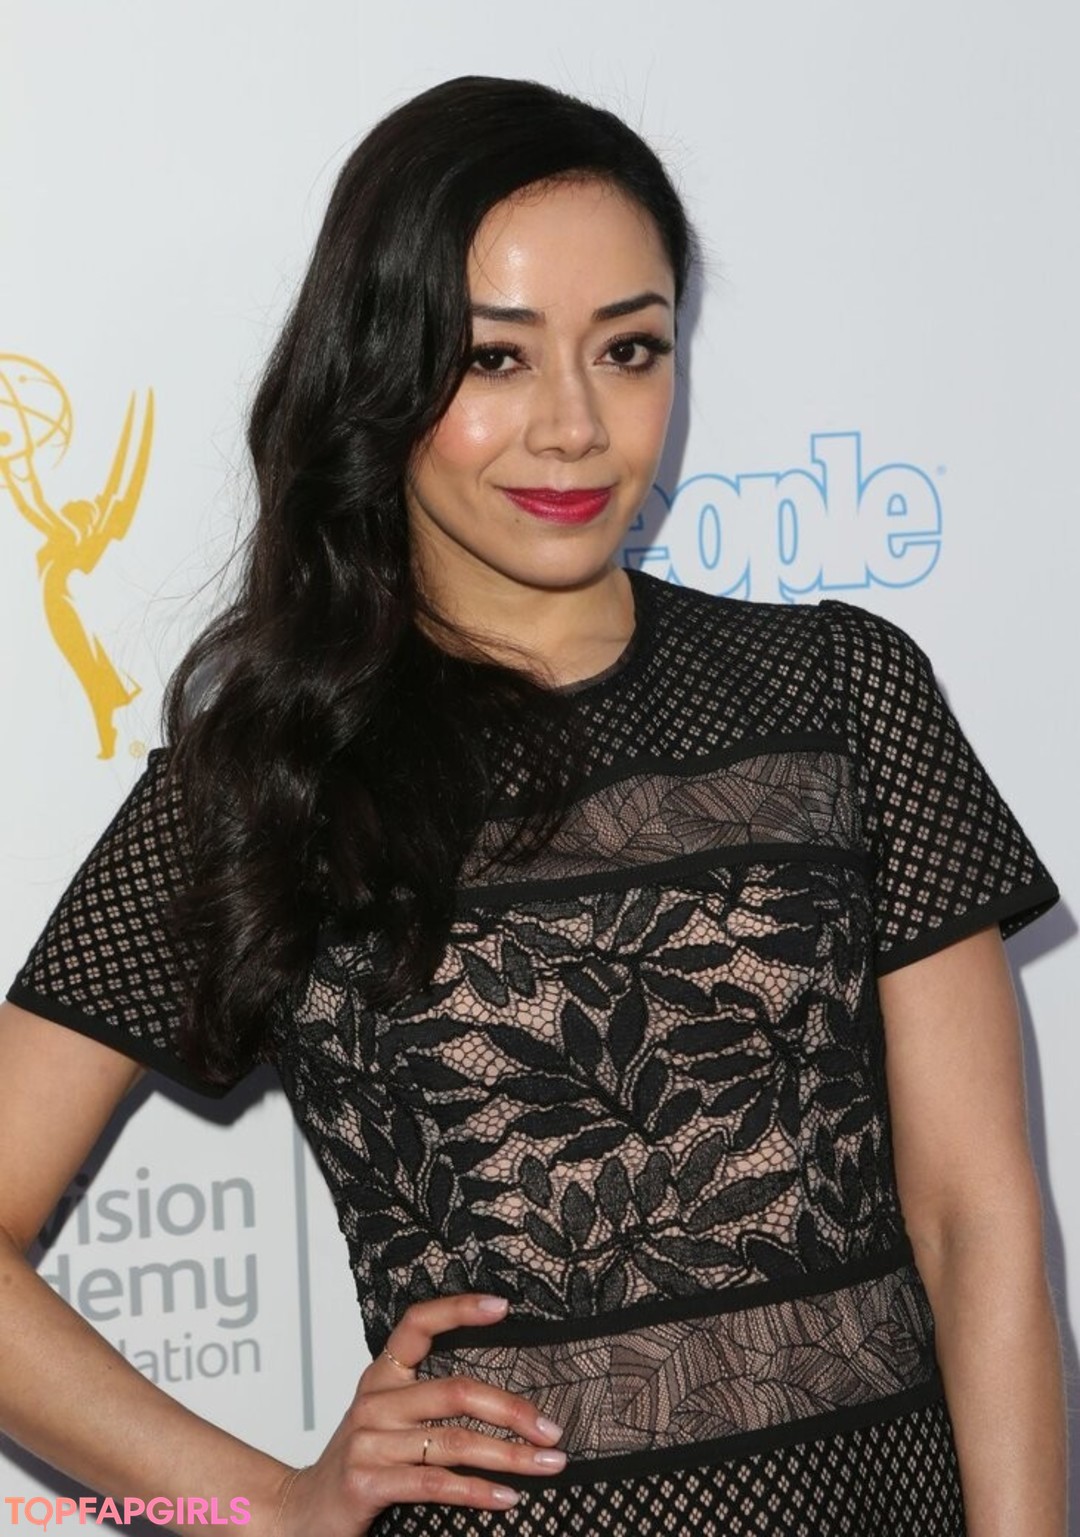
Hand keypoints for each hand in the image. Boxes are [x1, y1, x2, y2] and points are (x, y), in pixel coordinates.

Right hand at [276, 1293, 566, 1534]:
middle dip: (513, 1410)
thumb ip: (428, 1402)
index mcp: (381, 1377)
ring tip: (547, 1464)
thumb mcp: (385, 1420)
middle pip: (456, 1390)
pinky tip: (506, 1497)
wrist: (300, 1515)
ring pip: (454, 1440)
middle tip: (552, 1429)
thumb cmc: (358, 1465)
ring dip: (510, 1455)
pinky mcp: (368, 1482)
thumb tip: (503, 1400)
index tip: (502, 1306)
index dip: (458, 1310)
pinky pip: (435, 1482)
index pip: (417, 1324)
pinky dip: (477, 1490)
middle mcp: (375, 1402)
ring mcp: (369, 1442)